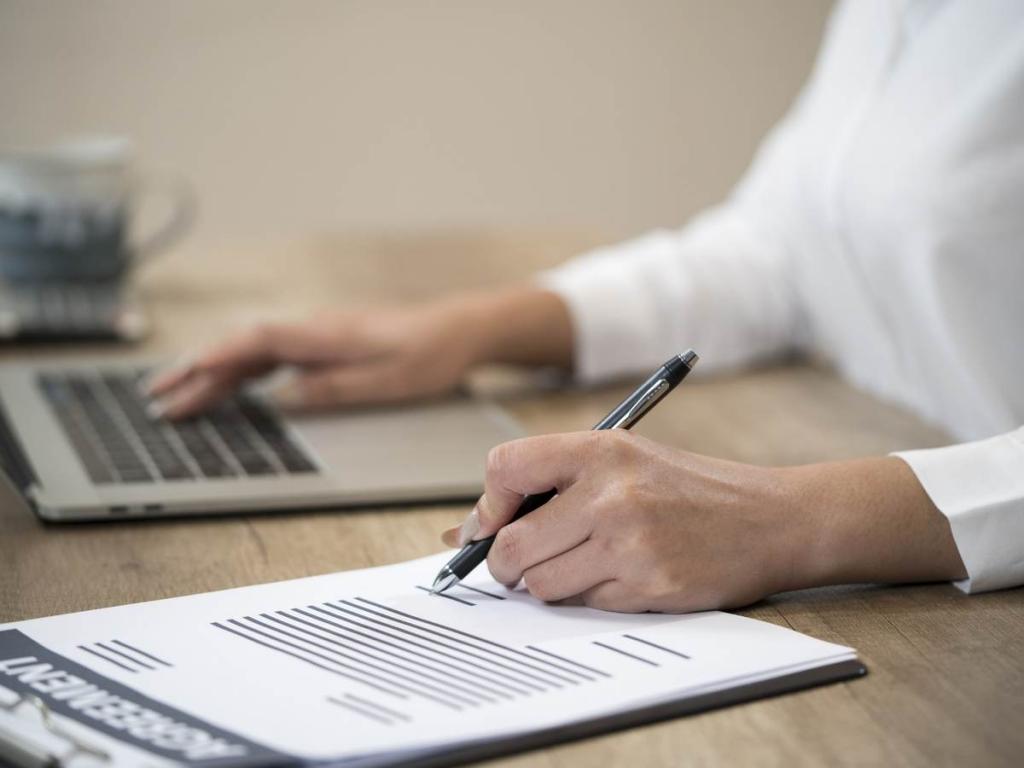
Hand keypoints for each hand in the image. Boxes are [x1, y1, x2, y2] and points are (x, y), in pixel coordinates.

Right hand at [146, 287, 572, 418]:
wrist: (457, 328)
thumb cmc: (428, 355)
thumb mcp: (387, 381)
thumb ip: (332, 389)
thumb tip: (281, 400)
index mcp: (324, 334)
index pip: (254, 344)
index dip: (213, 363)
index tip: (180, 383)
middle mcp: (314, 328)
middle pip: (242, 345)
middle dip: (197, 370)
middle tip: (157, 397)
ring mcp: (317, 332)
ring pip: (253, 349)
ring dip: (214, 370)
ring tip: (178, 393)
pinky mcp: (324, 341)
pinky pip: (271, 353)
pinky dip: (242, 368)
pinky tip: (229, 384)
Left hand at [441, 431, 966, 612]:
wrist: (769, 518)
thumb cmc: (688, 488)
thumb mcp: (623, 460)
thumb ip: (550, 484)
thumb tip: (463, 531)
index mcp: (601, 448)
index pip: (505, 468)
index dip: (486, 505)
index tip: (490, 524)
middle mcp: (611, 492)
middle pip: (512, 544)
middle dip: (504, 564)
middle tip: (518, 565)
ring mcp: (630, 542)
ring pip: (541, 584)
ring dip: (547, 584)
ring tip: (581, 564)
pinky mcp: (648, 585)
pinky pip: (584, 604)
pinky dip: (590, 597)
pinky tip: (621, 575)